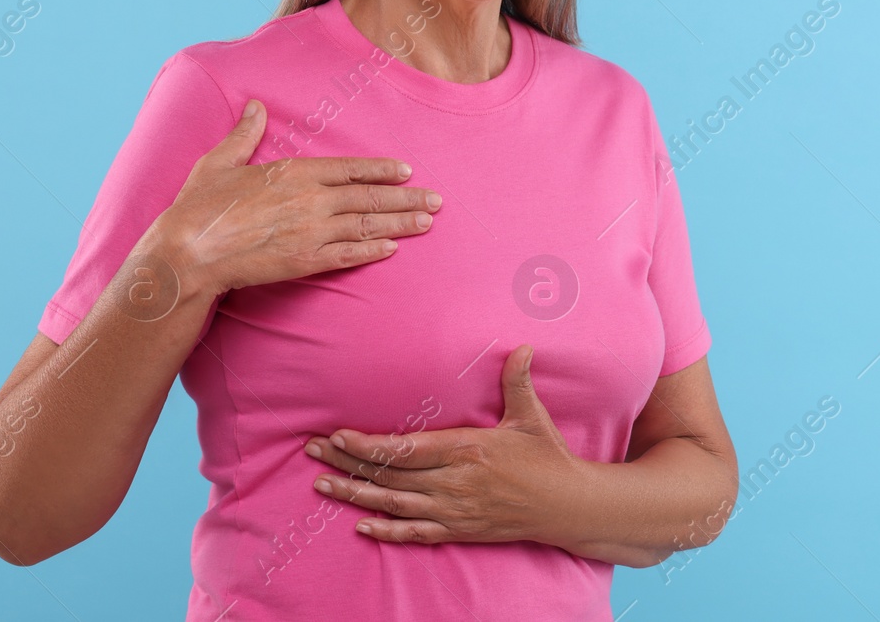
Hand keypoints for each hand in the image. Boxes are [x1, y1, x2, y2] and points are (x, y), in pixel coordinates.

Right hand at [138, 99, 442, 296]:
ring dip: (400, 224)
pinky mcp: (305, 262)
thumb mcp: (220, 161)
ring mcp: (311, 233)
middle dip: (406, 198)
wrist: (187, 253)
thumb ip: (244, 134)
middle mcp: (310, 201)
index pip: (349, 169)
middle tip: (436, 200)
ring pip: (366, 226)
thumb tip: (254, 105)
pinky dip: (373, 251)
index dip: (381, 170)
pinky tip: (393, 249)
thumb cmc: (199, 206)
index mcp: (294, 173)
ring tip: (427, 222)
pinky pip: (348, 255)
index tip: (406, 171)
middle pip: (368, 197)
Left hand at [304, 344, 581, 545]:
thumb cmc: (547, 457)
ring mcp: (454, 510)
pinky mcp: (459, 530)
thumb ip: (517, 381)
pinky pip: (415, 534)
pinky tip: (361, 527)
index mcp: (467, 449)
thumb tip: (520, 346)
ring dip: (355, 495)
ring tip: (322, 483)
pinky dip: (387, 532)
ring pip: (393, 504)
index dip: (369, 444)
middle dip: (348, 461)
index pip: (406, 448)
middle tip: (313, 451)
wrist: (566, 505)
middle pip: (390, 474)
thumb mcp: (531, 416)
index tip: (338, 435)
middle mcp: (454, 482)